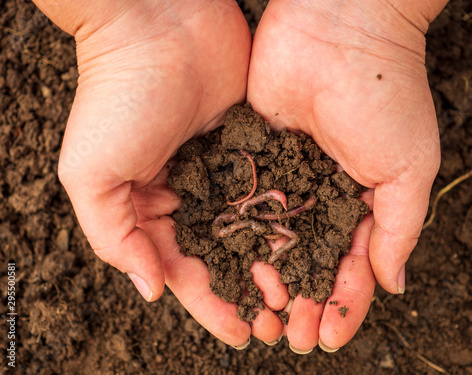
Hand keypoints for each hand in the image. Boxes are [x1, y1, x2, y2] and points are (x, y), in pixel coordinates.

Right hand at [33, 0, 284, 346]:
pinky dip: (288, 218)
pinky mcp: (253, 142)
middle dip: (250, 292)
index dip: (212, 306)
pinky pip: (273, 188)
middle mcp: (190, 194)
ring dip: (274, 263)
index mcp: (150, 207)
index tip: (244, 334)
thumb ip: (114, 236)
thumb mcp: (91, 174)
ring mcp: (224, 169)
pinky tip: (311, 242)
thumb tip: (151, 289)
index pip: (184, 271)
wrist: (158, 23)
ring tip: (303, 294)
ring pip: (254, 228)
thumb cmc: (118, 97)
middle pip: (225, 256)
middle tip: (282, 324)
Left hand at [248, 0, 445, 351]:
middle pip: (307, 262)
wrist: (339, 28)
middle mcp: (320, 194)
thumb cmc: (385, 96)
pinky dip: (239, 239)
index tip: (324, 336)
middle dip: (299, 300)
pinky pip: (244, 204)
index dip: (340, 305)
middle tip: (286, 336)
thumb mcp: (408, 169)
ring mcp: (284, 177)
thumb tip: (392, 285)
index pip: (351, 268)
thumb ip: (399, 229)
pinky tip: (229, 270)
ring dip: (266, 280)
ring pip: (272, 241)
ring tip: (257, 315)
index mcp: (361, 202)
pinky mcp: (253, 155)